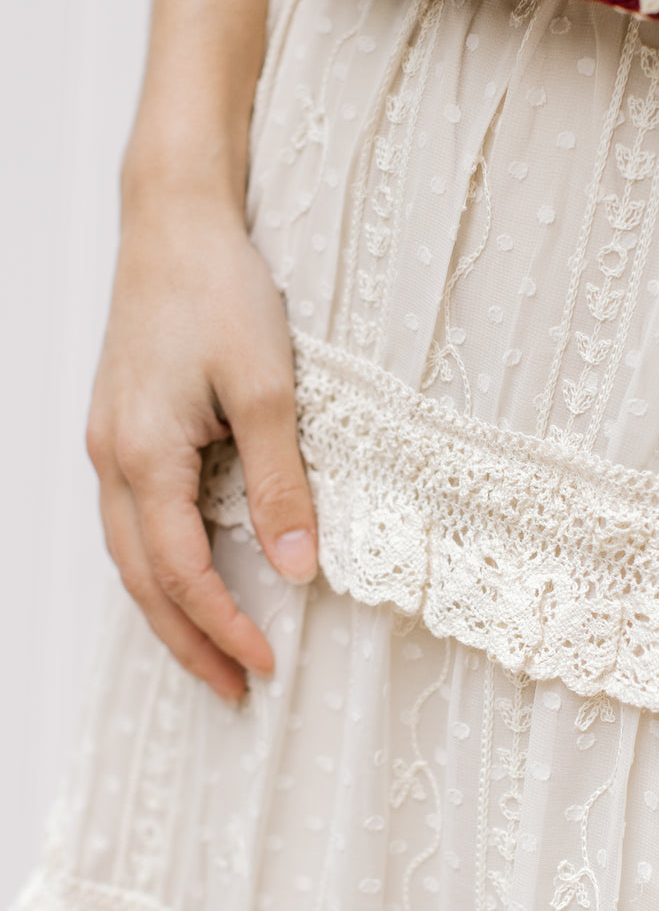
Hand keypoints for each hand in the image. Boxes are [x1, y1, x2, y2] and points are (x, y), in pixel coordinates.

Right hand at [87, 187, 316, 705]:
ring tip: (213, 650)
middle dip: (188, 642)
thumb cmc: (220, 290)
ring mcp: (108, 443)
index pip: (183, 574)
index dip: (225, 627)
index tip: (268, 665)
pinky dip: (160, 564)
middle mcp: (112, 459)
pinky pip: (132, 519)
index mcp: (144, 456)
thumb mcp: (269, 387)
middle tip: (236, 689)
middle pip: (143, 581)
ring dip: (170, 610)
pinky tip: (190, 574)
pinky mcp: (120, 427)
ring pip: (130, 555)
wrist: (174, 221)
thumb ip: (279, 482)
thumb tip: (296, 566)